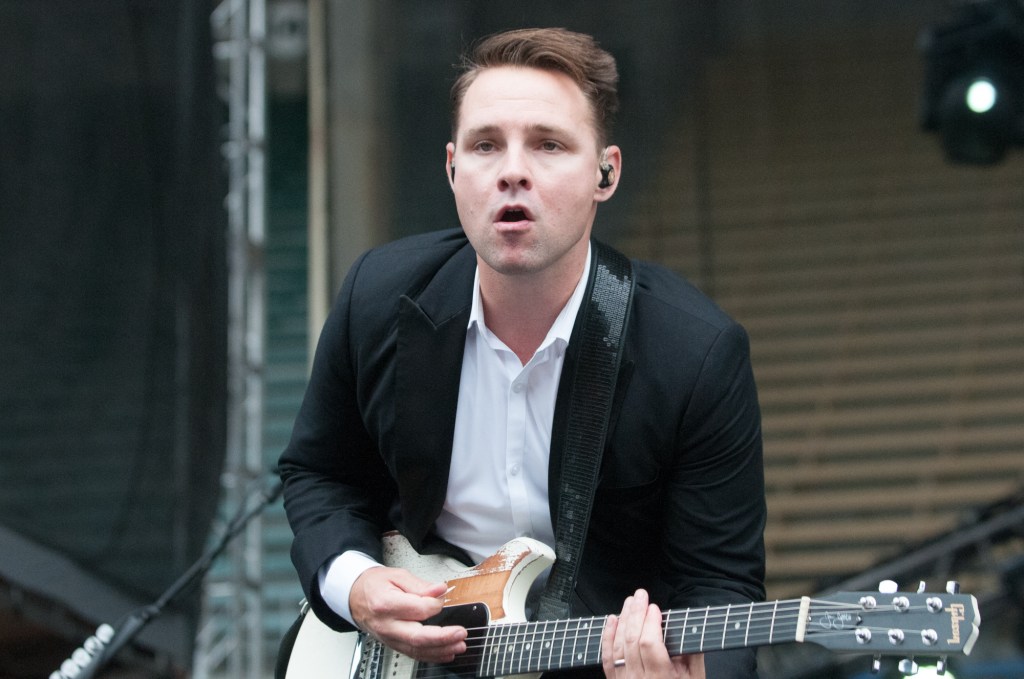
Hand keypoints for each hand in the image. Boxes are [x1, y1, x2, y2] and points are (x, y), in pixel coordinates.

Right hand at [349, 566, 467, 662]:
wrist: (355, 596)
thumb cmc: (374, 585)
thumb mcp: (396, 575)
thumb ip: (420, 585)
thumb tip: (440, 590)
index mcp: (385, 604)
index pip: (417, 609)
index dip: (435, 604)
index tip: (442, 597)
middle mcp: (386, 625)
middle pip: (417, 637)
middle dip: (442, 637)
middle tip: (460, 633)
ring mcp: (389, 638)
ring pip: (416, 650)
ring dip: (441, 650)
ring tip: (459, 645)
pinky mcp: (393, 644)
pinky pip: (413, 654)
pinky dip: (431, 656)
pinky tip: (446, 653)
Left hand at [601, 589, 704, 678]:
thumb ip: (693, 655)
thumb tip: (688, 628)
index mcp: (661, 678)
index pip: (649, 644)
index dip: (650, 623)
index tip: (655, 608)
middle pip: (632, 640)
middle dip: (636, 613)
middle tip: (640, 595)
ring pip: (618, 646)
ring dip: (623, 620)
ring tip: (629, 602)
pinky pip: (608, 657)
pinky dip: (607, 636)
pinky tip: (612, 620)